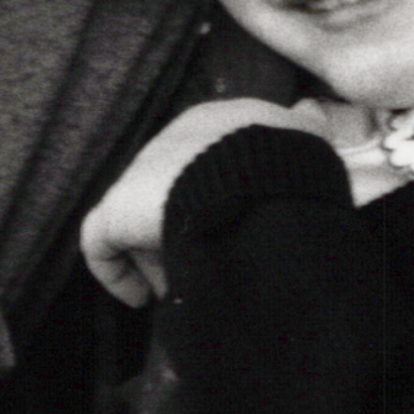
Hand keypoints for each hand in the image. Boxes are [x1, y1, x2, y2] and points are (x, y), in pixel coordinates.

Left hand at [81, 97, 328, 305]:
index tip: (234, 232)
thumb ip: (306, 131)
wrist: (258, 183)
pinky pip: (102, 245)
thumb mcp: (309, 142)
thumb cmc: (289, 167)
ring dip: (159, 257)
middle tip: (211, 264)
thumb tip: (310, 115)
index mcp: (217, 123)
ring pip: (141, 222)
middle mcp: (172, 142)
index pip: (208, 162)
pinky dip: (118, 273)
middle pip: (173, 194)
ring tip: (184, 286)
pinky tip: (139, 298)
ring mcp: (140, 176)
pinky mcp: (116, 211)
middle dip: (188, 231)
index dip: (218, 201)